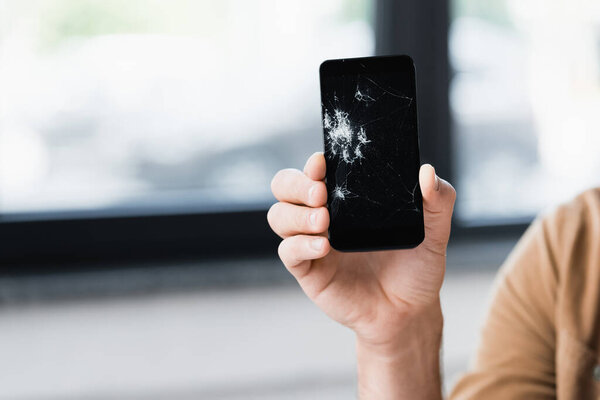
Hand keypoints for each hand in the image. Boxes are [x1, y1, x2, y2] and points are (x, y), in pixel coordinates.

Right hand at [267, 152, 455, 349]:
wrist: (409, 311)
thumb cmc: (416, 267)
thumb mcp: (434, 233)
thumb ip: (438, 200)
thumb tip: (427, 172)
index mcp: (346, 198)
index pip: (315, 170)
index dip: (313, 163)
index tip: (323, 161)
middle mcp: (322, 214)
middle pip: (284, 186)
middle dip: (295, 183)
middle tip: (320, 192)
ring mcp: (311, 242)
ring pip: (278, 216)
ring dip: (296, 214)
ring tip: (324, 221)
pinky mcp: (308, 270)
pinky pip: (288, 252)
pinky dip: (300, 245)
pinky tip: (323, 247)